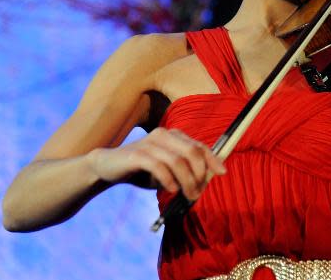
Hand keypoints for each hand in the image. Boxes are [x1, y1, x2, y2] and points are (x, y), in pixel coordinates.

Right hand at [90, 127, 225, 200]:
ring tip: (188, 196)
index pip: (200, 145)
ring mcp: (150, 142)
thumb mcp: (167, 171)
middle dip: (200, 175)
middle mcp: (164, 134)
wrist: (107, 167)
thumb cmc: (141, 170)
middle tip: (198, 193)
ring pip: (178, 161)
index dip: (213, 159)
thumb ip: (184, 172)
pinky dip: (168, 180)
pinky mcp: (137, 154)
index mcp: (174, 135)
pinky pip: (159, 167)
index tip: (222, 173)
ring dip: (187, 182)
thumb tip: (204, 183)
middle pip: (192, 152)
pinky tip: (171, 190)